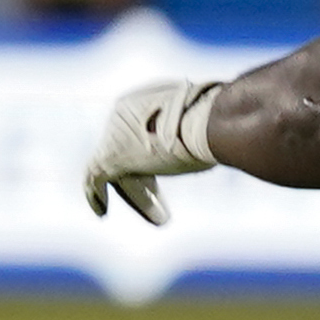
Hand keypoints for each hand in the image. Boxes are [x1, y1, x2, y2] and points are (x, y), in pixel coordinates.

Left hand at [82, 80, 220, 223]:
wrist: (209, 120)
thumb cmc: (218, 120)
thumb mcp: (210, 124)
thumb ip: (204, 131)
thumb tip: (225, 142)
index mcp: (141, 102)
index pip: (141, 131)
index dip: (155, 155)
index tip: (172, 171)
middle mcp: (121, 116)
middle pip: (130, 152)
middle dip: (147, 178)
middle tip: (162, 199)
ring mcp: (112, 135)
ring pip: (117, 170)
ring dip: (136, 194)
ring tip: (158, 217)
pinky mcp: (109, 157)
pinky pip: (94, 180)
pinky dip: (96, 196)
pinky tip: (102, 213)